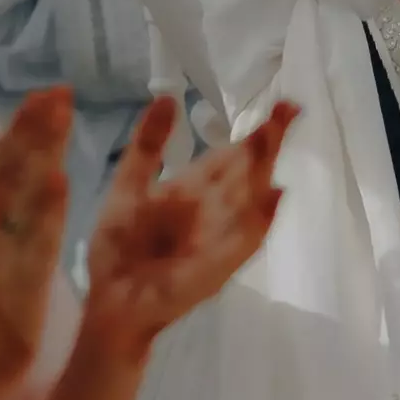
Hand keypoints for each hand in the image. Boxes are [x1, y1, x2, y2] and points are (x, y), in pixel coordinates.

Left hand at [79, 98, 293, 358]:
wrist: (110, 302)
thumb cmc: (120, 248)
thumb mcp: (128, 187)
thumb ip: (148, 146)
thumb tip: (168, 97)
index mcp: (192, 191)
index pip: (230, 156)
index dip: (255, 132)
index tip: (284, 103)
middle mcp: (211, 214)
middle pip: (245, 174)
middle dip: (265, 144)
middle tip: (290, 109)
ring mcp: (215, 242)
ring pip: (245, 202)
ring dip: (261, 173)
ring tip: (276, 140)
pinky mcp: (210, 270)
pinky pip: (237, 245)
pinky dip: (255, 224)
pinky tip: (272, 200)